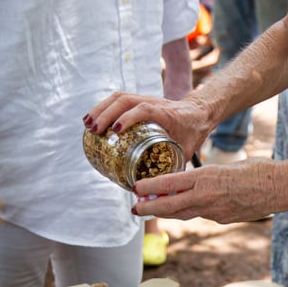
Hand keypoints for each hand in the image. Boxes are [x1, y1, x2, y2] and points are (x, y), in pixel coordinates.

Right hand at [84, 93, 210, 159]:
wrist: (200, 112)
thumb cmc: (193, 132)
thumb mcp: (188, 150)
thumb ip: (175, 167)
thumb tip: (159, 189)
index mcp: (167, 114)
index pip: (145, 110)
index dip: (129, 118)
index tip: (116, 131)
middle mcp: (154, 102)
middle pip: (125, 100)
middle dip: (106, 114)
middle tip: (94, 131)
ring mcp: (146, 99)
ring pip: (119, 97)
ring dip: (101, 109)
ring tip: (87, 125)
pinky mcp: (140, 100)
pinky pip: (119, 100)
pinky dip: (104, 107)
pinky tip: (93, 119)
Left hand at [131, 157, 277, 222]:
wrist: (280, 187)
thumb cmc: (258, 170)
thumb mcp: (227, 166)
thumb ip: (208, 176)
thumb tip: (194, 183)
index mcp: (206, 178)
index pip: (169, 184)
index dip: (149, 188)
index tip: (136, 188)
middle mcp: (206, 197)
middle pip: (169, 206)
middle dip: (149, 208)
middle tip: (135, 209)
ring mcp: (215, 212)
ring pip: (184, 214)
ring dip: (168, 212)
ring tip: (155, 210)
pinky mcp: (224, 220)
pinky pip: (203, 215)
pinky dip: (192, 212)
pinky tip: (190, 208)